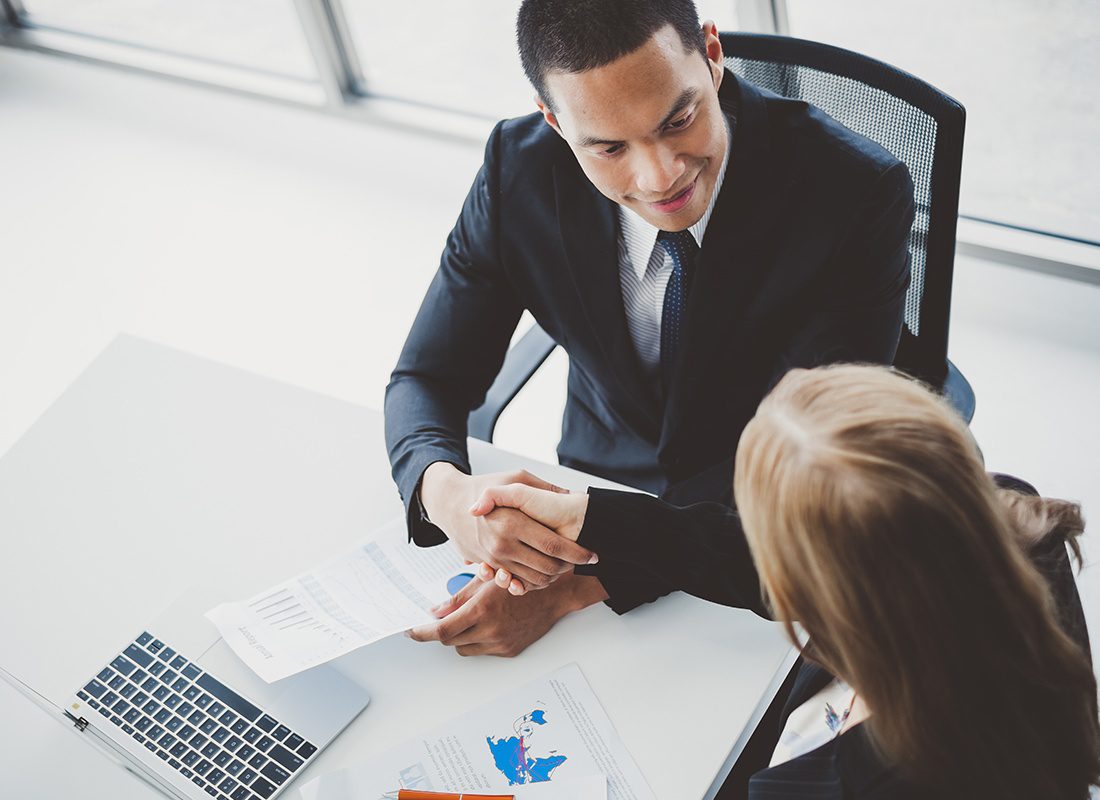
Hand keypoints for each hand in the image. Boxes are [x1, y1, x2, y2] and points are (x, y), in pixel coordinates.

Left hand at [406, 570, 608, 656]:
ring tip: (463, 619)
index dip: (422, 633)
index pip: (442, 631)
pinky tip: (482, 624)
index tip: (410, 631)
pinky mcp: (510, 650)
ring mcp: (501, 643)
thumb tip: (435, 612)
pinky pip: (482, 650)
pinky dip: (476, 640)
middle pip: (450, 641)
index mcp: (482, 610)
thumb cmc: (522, 579)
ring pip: (464, 648)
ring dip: (458, 637)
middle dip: (440, 631)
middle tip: (436, 620)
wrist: (555, 593)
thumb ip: (458, 597)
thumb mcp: (487, 580)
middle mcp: (490, 630)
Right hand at [420, 464, 596, 589]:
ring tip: (563, 566)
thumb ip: (543, 487)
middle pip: (547, 569)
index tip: (592, 555)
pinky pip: (516, 584)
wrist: (450, 503)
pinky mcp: (488, 567)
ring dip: (552, 577)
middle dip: (568, 567)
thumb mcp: (515, 477)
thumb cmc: (483, 486)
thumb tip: (569, 495)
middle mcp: (502, 545)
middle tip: (580, 561)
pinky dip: (532, 583)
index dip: (577, 553)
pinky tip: (541, 572)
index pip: (554, 547)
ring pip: (533, 581)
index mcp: (512, 523)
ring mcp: (493, 559)